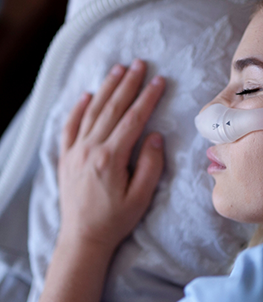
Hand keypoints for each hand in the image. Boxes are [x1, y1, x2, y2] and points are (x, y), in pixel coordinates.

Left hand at [58, 59, 164, 253]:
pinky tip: (87, 95)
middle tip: (139, 64)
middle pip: (112, 108)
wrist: (83, 238)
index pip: (133, 119)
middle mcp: (90, 149)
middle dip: (128, 84)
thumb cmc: (115, 220)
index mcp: (111, 158)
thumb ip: (151, 165)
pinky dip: (77, 108)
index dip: (147, 97)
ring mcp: (74, 151)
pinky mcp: (66, 157)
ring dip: (106, 88)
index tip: (158, 80)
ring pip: (91, 112)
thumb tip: (155, 136)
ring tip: (118, 70)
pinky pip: (69, 126)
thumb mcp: (141, 197)